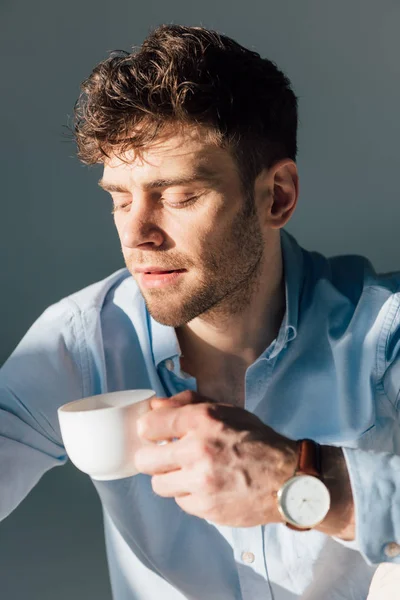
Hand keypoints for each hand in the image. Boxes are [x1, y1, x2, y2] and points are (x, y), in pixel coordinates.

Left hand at [134, 391, 297, 526]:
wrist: (289, 478)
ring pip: (158, 484)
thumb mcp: (227, 410)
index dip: (150, 429)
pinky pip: (180, 501)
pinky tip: (205, 487)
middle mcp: (198, 450)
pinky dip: (188, 495)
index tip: (155, 433)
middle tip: (166, 456)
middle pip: (145, 460)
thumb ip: (188, 403)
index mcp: (203, 419)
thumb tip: (155, 406)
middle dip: (153, 457)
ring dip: (170, 478)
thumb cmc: (258, 440)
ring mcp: (201, 482)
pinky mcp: (206, 508)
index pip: (149, 425)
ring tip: (188, 473)